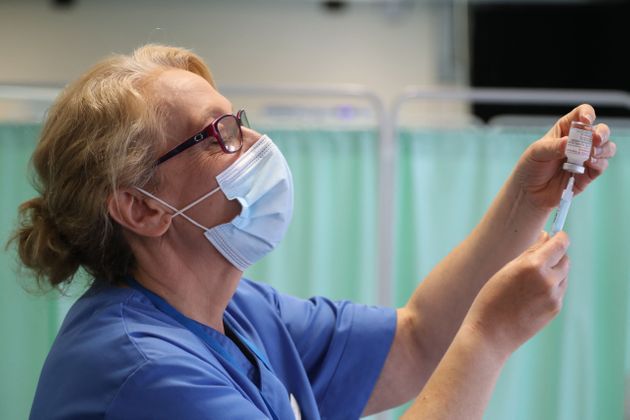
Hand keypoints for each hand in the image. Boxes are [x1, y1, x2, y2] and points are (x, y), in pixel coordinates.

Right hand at [463, 231, 569, 356]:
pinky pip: (558, 290)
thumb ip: (530, 252)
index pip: (560, 244)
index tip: (556, 234)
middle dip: (555, 255)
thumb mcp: (507, 269)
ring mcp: (554, 296)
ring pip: (562, 275)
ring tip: (528, 282)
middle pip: (564, 259)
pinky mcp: (555, 309)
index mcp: (534, 265)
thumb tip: (547, 237)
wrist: (491, 333)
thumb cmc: (491, 298)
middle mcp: (549, 280)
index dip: (559, 237)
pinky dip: (549, 287)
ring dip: (553, 272)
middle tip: (537, 258)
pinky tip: (529, 295)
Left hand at [514, 104, 615, 209]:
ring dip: (603, 148)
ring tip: (590, 154)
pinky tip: (588, 163)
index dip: (587, 114)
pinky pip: (602, 165)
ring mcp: (585, 158)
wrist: (528, 193)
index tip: (586, 121)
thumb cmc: (530, 168)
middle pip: (600, 130)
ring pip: (606, 147)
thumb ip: (553, 147)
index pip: (581, 114)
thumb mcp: (536, 153)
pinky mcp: (588, 173)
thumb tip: (569, 142)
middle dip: (601, 132)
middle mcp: (578, 142)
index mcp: (564, 130)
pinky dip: (599, 163)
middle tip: (595, 139)